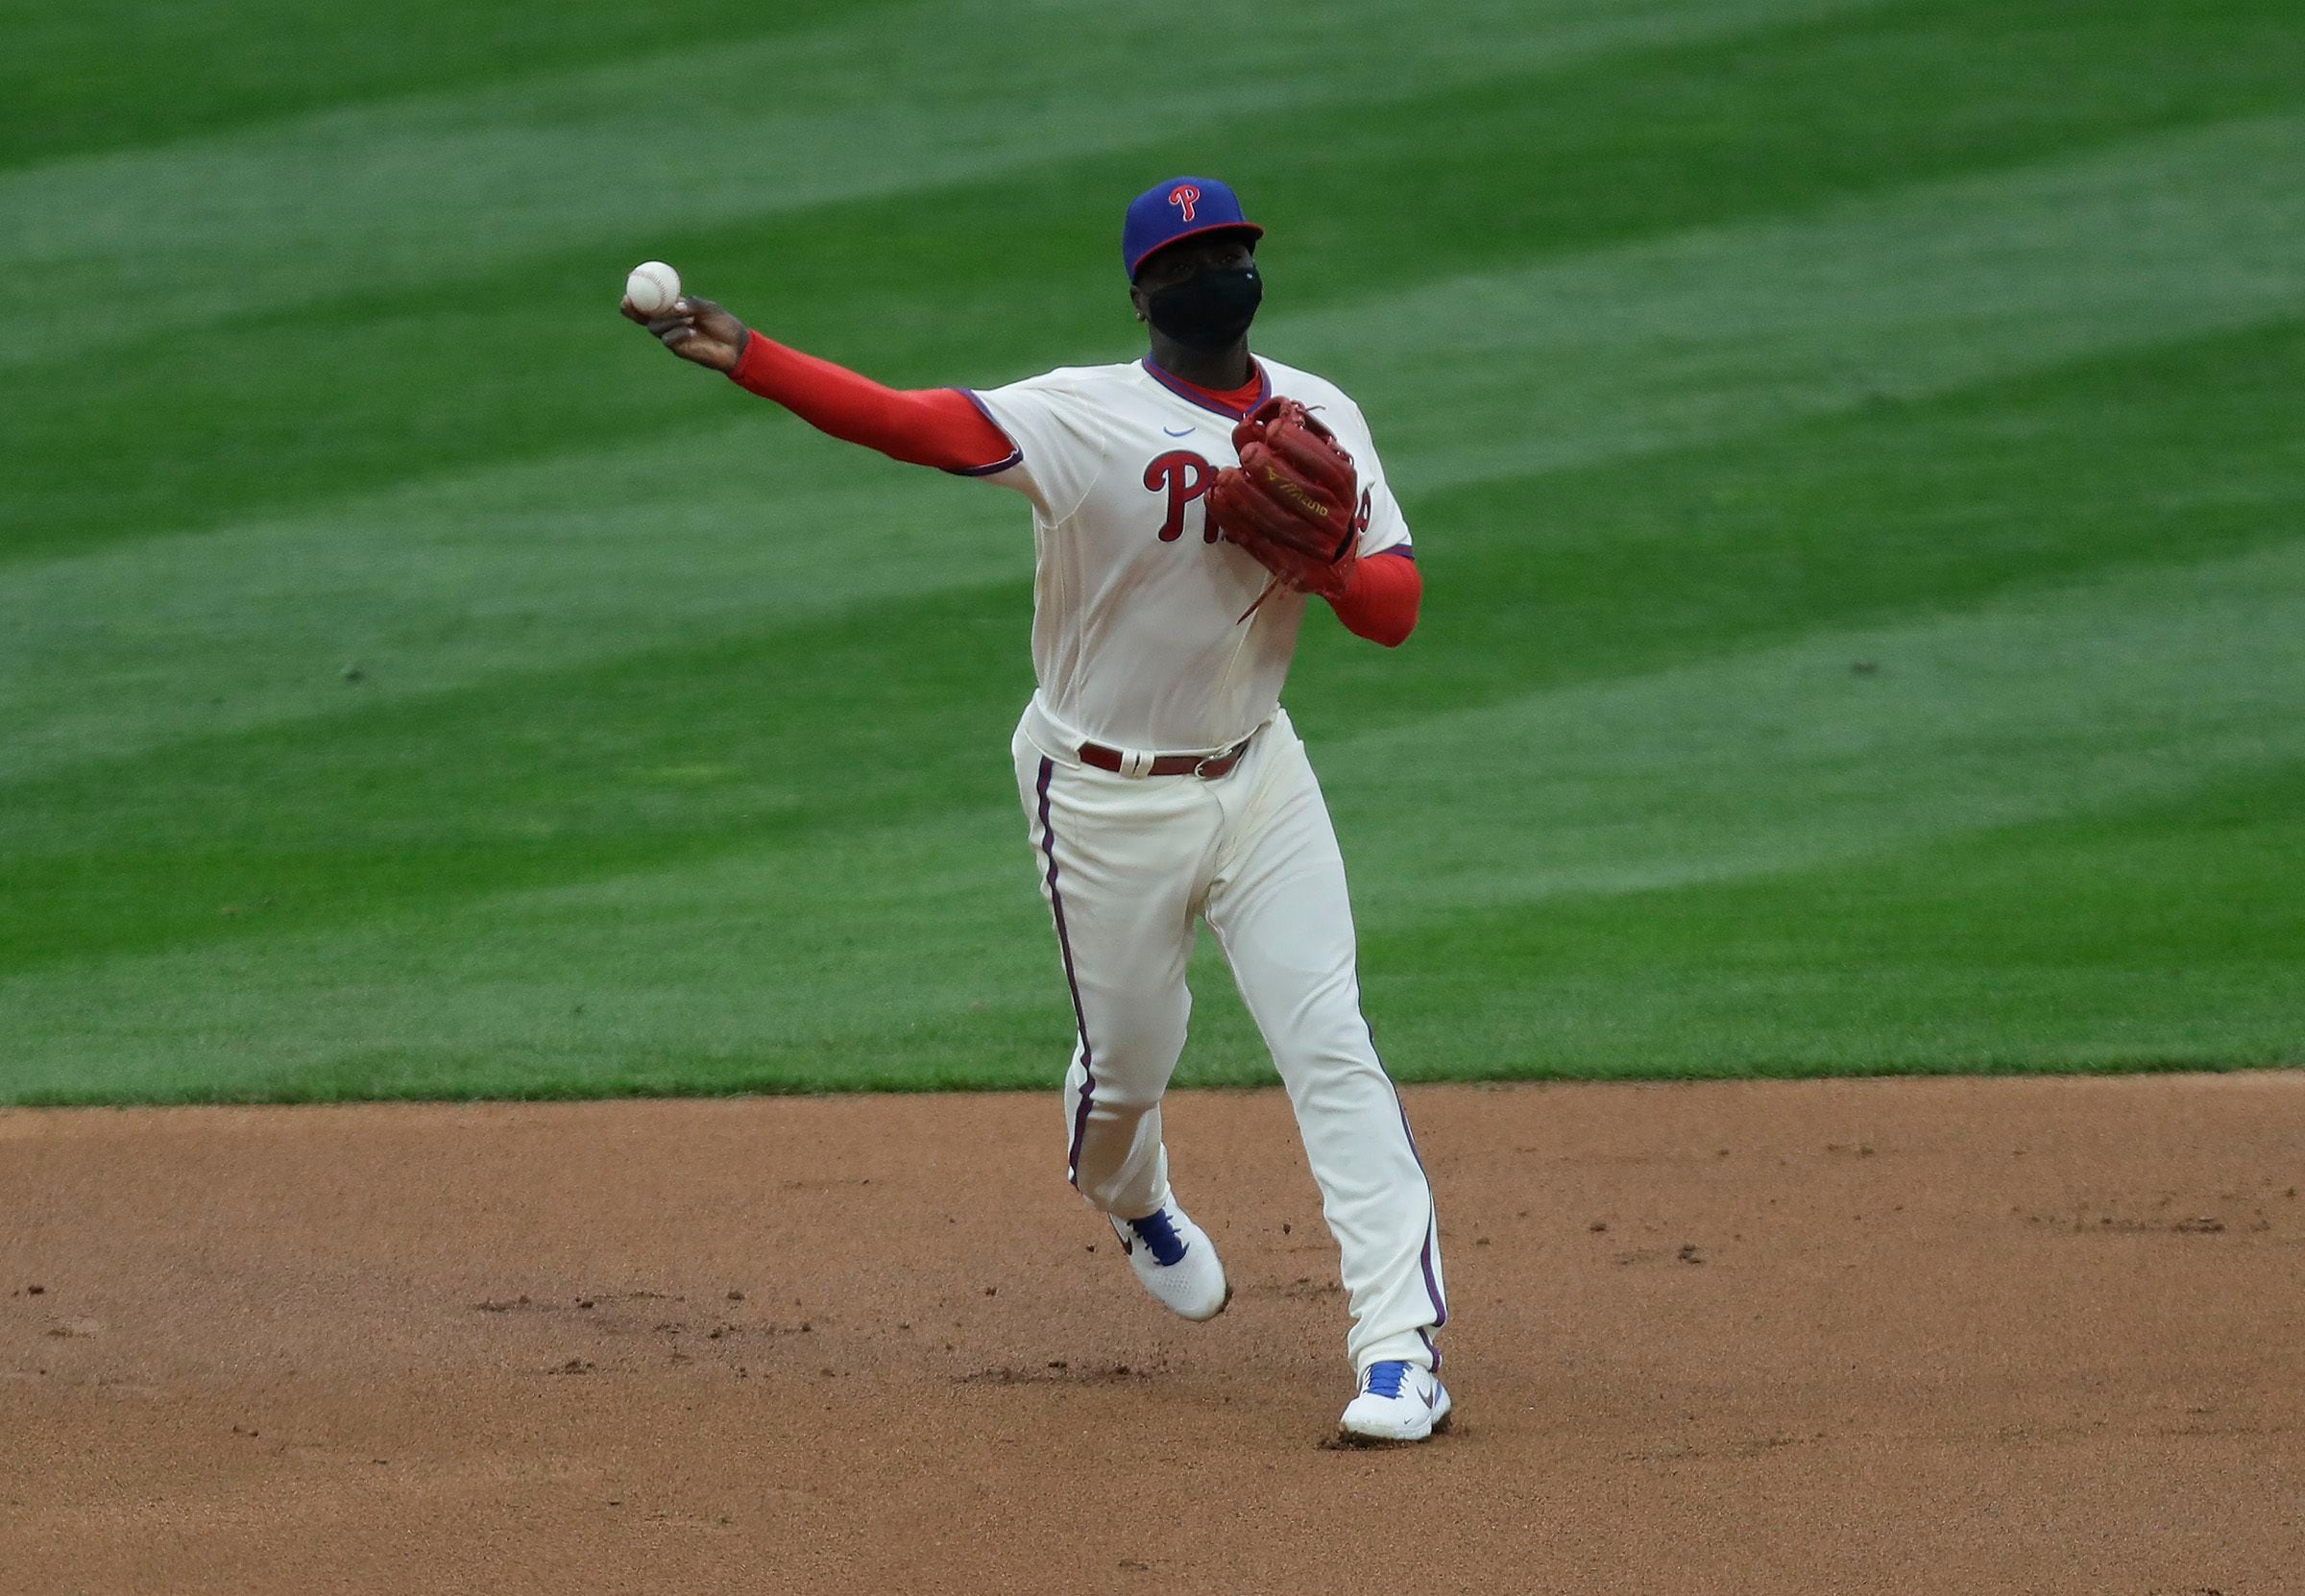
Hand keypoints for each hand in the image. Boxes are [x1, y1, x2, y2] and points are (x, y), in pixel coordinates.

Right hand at [621, 293, 747, 371]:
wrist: (735, 345)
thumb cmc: (723, 323)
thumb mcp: (708, 308)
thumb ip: (693, 304)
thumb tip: (675, 305)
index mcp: (674, 308)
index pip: (651, 301)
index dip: (637, 294)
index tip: (629, 284)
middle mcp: (669, 322)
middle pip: (642, 316)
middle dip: (632, 309)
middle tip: (628, 301)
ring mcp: (671, 335)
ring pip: (654, 327)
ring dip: (668, 320)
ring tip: (690, 319)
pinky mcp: (677, 349)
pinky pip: (667, 339)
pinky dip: (678, 333)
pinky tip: (692, 332)